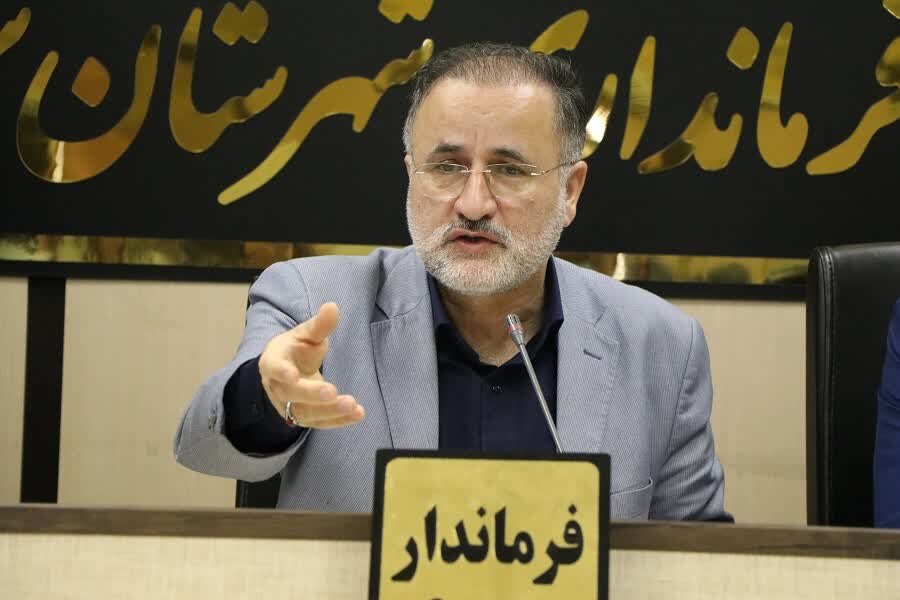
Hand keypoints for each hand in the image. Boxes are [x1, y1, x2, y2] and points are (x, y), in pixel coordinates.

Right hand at [259, 302, 364, 428]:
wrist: (286, 371)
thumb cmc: (295, 349)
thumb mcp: (304, 334)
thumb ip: (319, 325)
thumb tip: (332, 307)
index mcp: (273, 362)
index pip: (274, 368)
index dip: (282, 372)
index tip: (293, 375)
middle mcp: (278, 388)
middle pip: (292, 395)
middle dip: (312, 395)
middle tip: (332, 392)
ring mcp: (289, 406)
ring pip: (306, 414)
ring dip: (330, 412)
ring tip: (352, 406)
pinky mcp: (304, 417)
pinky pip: (320, 423)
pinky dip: (339, 421)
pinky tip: (358, 414)